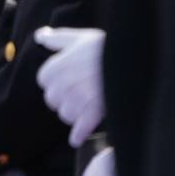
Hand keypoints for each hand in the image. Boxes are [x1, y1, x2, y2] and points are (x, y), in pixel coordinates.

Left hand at [35, 27, 106, 146]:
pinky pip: (80, 129)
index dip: (54, 79)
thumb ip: (57, 39)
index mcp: (57, 66)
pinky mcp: (94, 112)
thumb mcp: (81, 38)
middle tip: (76, 93)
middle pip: (52, 100)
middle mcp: (63, 84)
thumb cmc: (106, 47)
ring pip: (66, 114)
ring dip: (73, 113)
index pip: (43, 79)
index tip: (65, 78)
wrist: (134, 60)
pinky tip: (76, 139)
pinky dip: (78, 135)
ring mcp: (78, 100)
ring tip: (83, 108)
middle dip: (62, 98)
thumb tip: (40, 36)